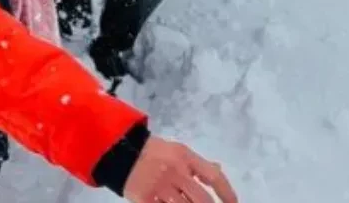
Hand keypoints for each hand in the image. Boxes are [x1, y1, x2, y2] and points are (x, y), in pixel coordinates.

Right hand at [122, 136, 237, 202]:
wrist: (121, 151)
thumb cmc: (154, 152)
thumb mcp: (178, 151)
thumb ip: (198, 163)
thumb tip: (219, 170)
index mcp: (184, 157)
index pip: (213, 177)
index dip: (227, 193)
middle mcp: (174, 172)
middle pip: (202, 199)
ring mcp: (159, 187)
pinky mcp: (145, 199)